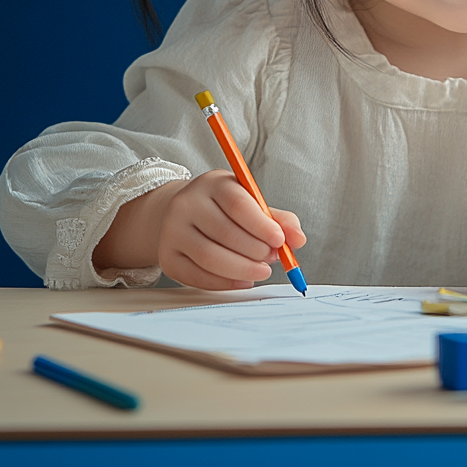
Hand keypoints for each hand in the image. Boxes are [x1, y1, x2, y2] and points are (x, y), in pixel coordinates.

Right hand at [93, 171, 305, 290]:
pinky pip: (197, 276)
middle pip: (224, 232)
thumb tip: (299, 239)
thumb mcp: (249, 202)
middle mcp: (187, 204)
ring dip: (242, 269)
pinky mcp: (167, 257)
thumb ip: (276, 219)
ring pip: (210, 257)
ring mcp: (172, 231)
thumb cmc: (224, 209)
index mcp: (213, 184)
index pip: (237, 204)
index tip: (280, 240)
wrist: (181, 214)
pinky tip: (243, 280)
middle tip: (273, 258)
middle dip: (254, 250)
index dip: (261, 225)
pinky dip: (224, 283)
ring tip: (262, 271)